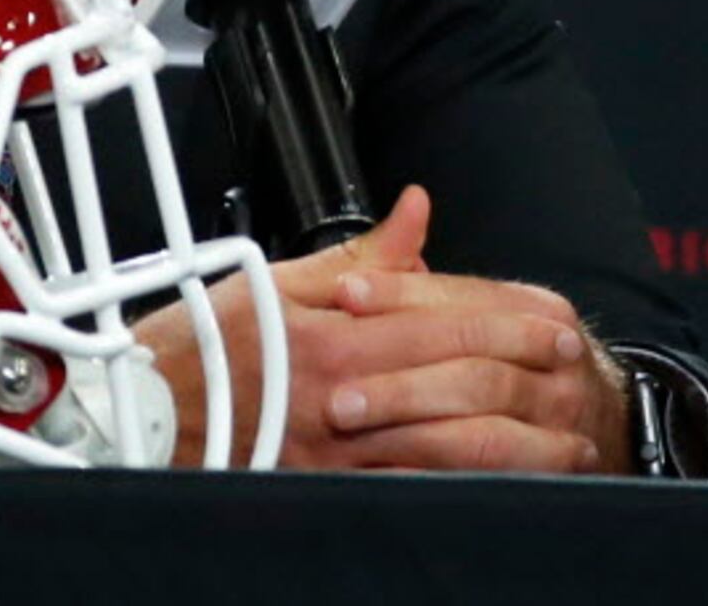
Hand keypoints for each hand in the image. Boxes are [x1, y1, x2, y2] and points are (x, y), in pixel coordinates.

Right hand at [133, 185, 631, 473]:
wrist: (129, 419)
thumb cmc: (193, 351)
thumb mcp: (270, 281)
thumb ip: (357, 254)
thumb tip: (416, 210)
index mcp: (333, 334)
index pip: (446, 321)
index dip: (510, 322)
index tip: (554, 323)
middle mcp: (343, 397)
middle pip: (461, 388)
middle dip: (531, 384)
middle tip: (578, 379)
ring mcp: (337, 458)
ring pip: (450, 453)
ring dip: (520, 451)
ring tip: (568, 447)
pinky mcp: (326, 497)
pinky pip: (412, 496)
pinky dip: (466, 492)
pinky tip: (507, 490)